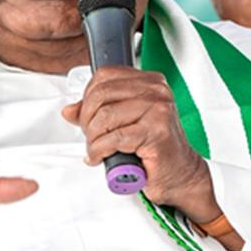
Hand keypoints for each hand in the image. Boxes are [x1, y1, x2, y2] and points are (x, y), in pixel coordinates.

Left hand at [62, 67, 218, 221]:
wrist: (180, 174)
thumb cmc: (155, 148)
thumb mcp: (123, 123)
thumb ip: (97, 112)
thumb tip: (70, 110)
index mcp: (150, 82)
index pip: (104, 76)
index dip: (87, 97)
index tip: (86, 116)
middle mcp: (156, 91)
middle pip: (101, 94)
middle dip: (86, 120)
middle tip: (90, 137)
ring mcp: (158, 110)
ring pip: (105, 116)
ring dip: (93, 138)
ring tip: (96, 149)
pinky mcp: (156, 132)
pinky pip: (114, 138)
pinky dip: (100, 150)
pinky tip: (101, 157)